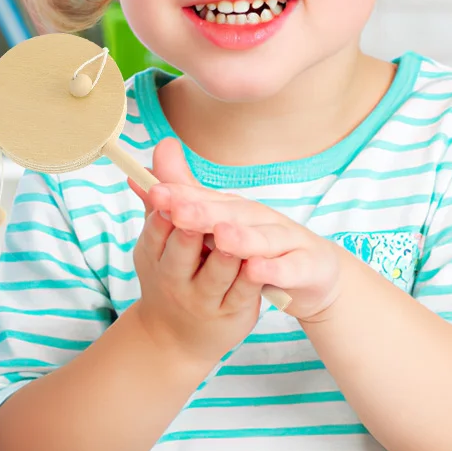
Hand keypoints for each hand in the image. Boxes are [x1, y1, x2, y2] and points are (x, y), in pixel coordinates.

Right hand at [130, 185, 261, 371]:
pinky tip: (258, 263)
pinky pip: (243, 293)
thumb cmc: (172, 272)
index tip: (165, 194)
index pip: (156, 230)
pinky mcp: (231, 312)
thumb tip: (164, 145)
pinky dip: (250, 278)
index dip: (162, 212)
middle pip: (182, 250)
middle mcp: (174, 278)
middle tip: (192, 214)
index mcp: (154, 255)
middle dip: (188, 232)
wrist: (177, 336)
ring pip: (216, 272)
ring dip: (225, 253)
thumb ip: (168, 189)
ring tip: (229, 234)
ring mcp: (203, 298)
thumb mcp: (163, 235)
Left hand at [145, 139, 343, 321]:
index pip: (204, 198)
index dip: (180, 195)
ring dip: (243, 237)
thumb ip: (183, 202)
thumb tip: (141, 177)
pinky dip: (274, 269)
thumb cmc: (255, 246)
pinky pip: (289, 268)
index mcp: (232, 208)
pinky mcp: (306, 265)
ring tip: (222, 236)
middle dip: (205, 212)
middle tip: (180, 212)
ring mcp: (285, 240)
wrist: (310, 273)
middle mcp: (258, 217)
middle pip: (231, 213)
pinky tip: (257, 269)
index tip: (154, 193)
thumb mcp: (218, 226)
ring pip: (263, 238)